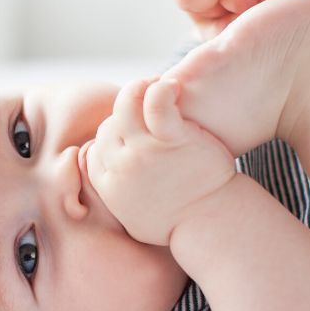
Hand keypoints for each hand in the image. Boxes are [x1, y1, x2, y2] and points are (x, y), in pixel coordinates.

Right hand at [86, 76, 236, 246]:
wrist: (212, 225)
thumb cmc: (182, 224)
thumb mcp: (138, 223)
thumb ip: (121, 200)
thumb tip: (114, 189)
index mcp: (110, 185)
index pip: (97, 148)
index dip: (113, 136)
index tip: (133, 132)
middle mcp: (121, 167)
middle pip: (110, 124)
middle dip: (125, 111)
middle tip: (146, 103)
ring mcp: (145, 153)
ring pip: (127, 104)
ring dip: (138, 89)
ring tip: (156, 85)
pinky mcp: (172, 141)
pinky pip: (156, 103)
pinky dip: (161, 89)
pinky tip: (173, 86)